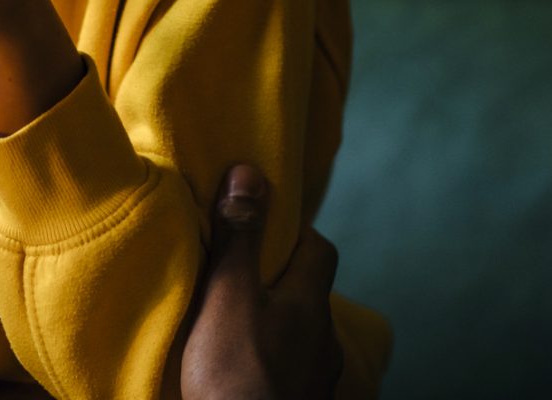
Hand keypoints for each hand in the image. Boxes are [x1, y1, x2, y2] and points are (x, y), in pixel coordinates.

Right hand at [181, 164, 343, 399]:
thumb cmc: (237, 377)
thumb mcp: (227, 297)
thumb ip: (238, 238)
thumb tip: (250, 173)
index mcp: (311, 303)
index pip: (320, 248)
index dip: (294, 231)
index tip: (261, 226)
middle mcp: (324, 340)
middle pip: (310, 294)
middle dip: (279, 279)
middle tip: (237, 275)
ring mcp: (316, 380)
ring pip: (301, 336)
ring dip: (276, 324)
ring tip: (235, 324)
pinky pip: (291, 370)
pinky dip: (272, 361)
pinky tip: (244, 369)